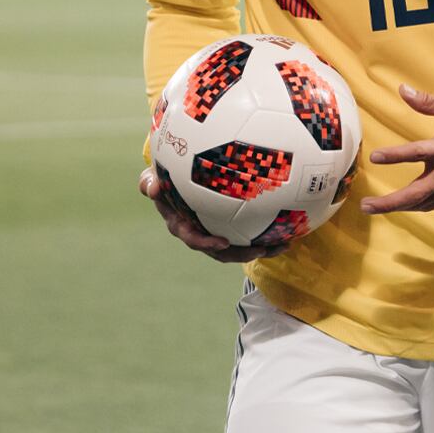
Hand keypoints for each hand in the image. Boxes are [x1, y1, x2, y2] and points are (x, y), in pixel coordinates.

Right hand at [139, 167, 289, 262]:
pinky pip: (245, 238)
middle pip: (220, 251)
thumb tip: (151, 187)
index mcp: (181, 224)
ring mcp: (214, 233)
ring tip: (281, 246)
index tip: (222, 243)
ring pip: (237, 249)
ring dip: (259, 250)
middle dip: (241, 254)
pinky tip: (285, 233)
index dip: (206, 243)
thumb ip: (148, 182)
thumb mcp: (152, 179)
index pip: (192, 238)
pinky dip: (264, 238)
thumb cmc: (163, 178)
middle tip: (260, 250)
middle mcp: (198, 233)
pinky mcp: (227, 229)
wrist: (173, 182)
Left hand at [360, 85, 433, 214]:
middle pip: (415, 194)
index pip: (416, 153)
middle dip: (389, 203)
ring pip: (423, 203)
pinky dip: (417, 206)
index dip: (395, 156)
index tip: (375, 157)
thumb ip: (428, 102)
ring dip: (399, 207)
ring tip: (378, 207)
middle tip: (366, 205)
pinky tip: (406, 205)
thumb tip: (402, 90)